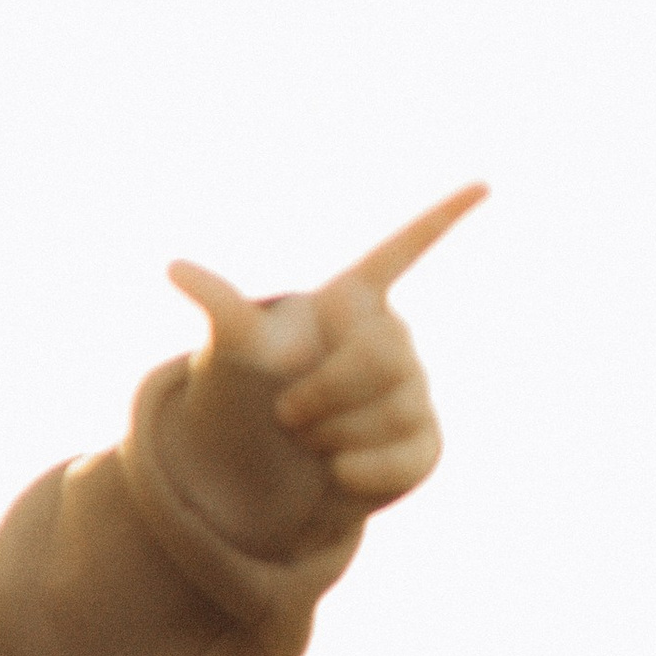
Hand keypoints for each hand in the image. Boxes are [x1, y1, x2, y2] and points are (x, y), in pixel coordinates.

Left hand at [167, 183, 484, 511]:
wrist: (261, 465)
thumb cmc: (248, 389)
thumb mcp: (231, 349)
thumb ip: (222, 307)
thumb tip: (174, 267)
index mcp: (351, 303)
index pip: (402, 252)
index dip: (441, 219)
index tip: (481, 185)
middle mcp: (391, 340)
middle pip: (383, 353)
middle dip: (325, 389)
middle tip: (284, 412)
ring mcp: (413, 392)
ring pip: (394, 410)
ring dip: (331, 433)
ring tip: (305, 438)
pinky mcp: (423, 445)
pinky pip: (406, 457)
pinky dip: (359, 470)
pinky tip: (332, 468)